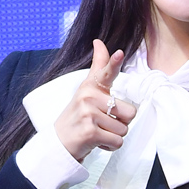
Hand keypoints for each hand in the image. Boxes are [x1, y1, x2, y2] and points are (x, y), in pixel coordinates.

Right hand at [54, 39, 135, 159]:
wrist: (58, 143)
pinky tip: (96, 141)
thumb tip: (99, 41)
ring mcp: (88, 114)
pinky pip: (117, 142)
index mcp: (90, 86)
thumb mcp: (86, 90)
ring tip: (97, 131)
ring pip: (124, 129)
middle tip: (102, 123)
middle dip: (121, 123)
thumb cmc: (78, 116)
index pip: (105, 72)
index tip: (119, 53)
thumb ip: (98, 68)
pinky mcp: (90, 132)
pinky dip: (109, 146)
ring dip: (114, 135)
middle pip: (130, 112)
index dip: (113, 63)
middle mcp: (88, 97)